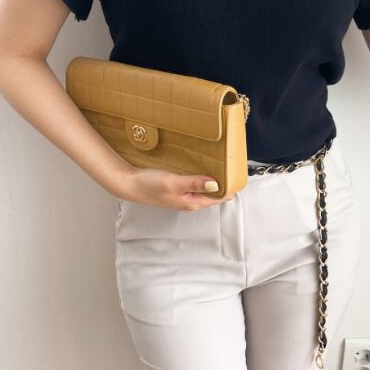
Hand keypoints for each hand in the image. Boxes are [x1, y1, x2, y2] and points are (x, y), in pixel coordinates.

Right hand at [115, 165, 234, 210]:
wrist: (129, 184)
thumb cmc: (148, 185)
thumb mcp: (173, 182)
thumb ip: (194, 183)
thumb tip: (215, 185)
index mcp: (192, 202)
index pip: (219, 197)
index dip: (231, 187)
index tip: (241, 177)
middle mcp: (190, 200)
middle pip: (214, 193)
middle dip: (225, 183)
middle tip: (235, 168)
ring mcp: (183, 195)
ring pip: (205, 188)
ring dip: (214, 179)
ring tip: (224, 167)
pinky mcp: (177, 188)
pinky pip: (196, 183)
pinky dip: (203, 176)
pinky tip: (203, 167)